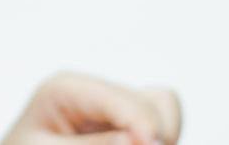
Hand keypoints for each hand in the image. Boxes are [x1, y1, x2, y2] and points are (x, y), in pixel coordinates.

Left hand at [0, 71, 181, 144]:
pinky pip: (160, 122)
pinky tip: (139, 144)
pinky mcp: (122, 121)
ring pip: (163, 109)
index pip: (120, 99)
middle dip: (155, 134)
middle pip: (150, 104)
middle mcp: (92, 90)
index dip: (144, 124)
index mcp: (65, 88)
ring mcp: (110, 104)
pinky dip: (157, 136)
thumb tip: (136, 140)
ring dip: (160, 133)